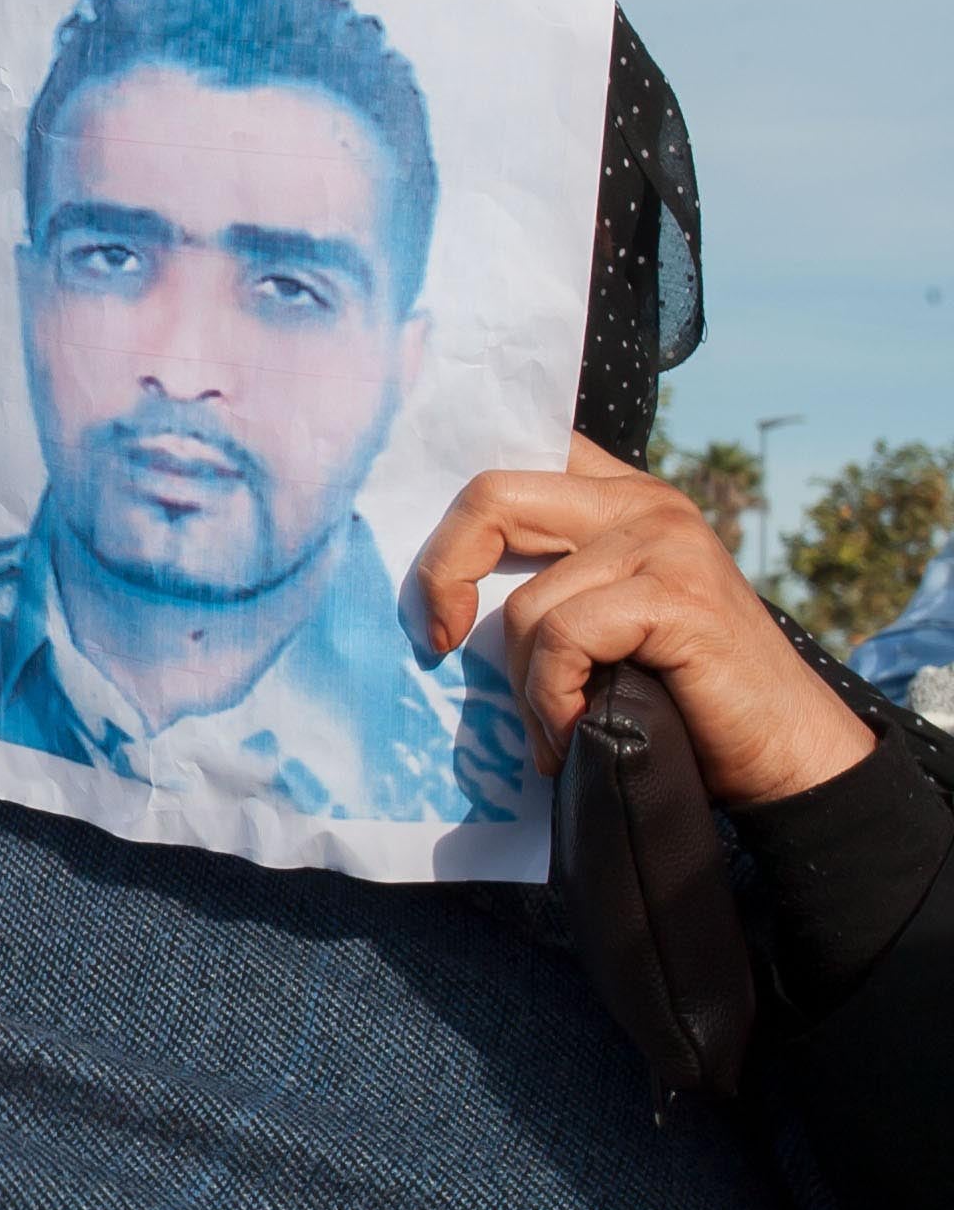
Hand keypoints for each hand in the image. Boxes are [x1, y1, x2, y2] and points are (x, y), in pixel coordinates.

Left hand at [413, 436, 874, 807]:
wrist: (783, 756)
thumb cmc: (673, 693)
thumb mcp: (595, 618)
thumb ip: (540, 576)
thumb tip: (428, 588)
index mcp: (613, 492)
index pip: (507, 453)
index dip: (447, 512)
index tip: (427, 585)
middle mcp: (641, 500)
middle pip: (488, 496)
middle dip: (441, 576)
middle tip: (439, 646)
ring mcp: (665, 541)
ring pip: (523, 600)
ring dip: (521, 684)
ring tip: (553, 729)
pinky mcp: (678, 596)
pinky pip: (563, 638)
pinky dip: (554, 697)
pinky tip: (576, 730)